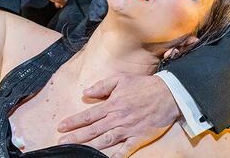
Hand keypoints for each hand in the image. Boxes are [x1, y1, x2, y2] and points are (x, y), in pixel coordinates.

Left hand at [57, 74, 179, 157]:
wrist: (168, 94)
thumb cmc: (143, 85)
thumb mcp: (120, 79)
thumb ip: (102, 86)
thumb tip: (85, 92)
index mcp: (112, 104)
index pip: (88, 115)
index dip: (73, 122)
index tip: (61, 127)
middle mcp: (117, 119)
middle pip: (92, 130)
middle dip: (75, 137)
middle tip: (61, 143)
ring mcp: (127, 130)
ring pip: (105, 141)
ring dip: (89, 147)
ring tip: (75, 152)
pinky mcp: (138, 138)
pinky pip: (125, 150)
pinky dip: (116, 156)